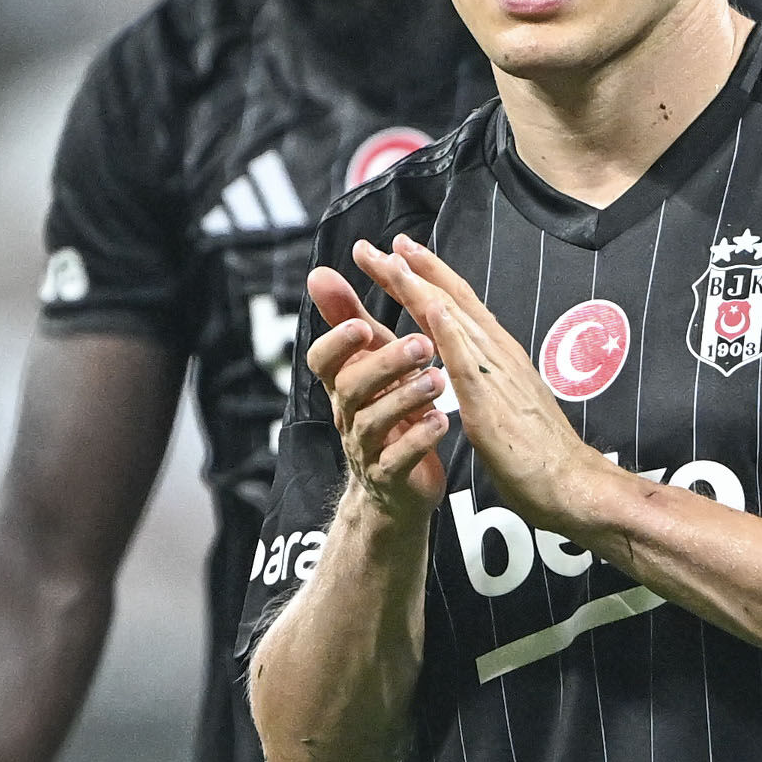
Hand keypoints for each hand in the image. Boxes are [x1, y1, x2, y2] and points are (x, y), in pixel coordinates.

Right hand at [300, 266, 454, 513]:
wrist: (395, 488)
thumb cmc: (386, 413)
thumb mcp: (370, 365)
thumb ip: (347, 321)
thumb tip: (318, 273)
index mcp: (344, 384)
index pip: (322, 361)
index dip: (337, 343)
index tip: (363, 323)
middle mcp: (348, 415)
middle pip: (351, 388)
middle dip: (385, 363)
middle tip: (422, 344)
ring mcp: (367, 448)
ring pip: (374, 422)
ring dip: (406, 398)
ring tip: (438, 380)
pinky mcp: (390, 476)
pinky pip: (398, 459)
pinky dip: (420, 439)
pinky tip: (443, 421)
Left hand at [352, 239, 622, 534]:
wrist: (569, 485)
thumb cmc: (538, 454)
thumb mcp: (505, 406)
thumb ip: (487, 383)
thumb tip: (470, 371)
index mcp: (499, 356)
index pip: (458, 306)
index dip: (428, 277)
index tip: (398, 253)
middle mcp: (498, 354)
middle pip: (450, 300)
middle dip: (412, 270)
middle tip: (374, 246)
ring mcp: (496, 373)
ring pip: (454, 318)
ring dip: (421, 286)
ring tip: (392, 259)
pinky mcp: (491, 400)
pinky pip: (466, 358)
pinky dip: (447, 328)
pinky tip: (429, 306)